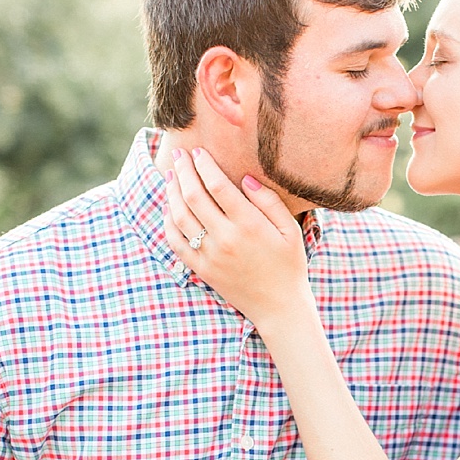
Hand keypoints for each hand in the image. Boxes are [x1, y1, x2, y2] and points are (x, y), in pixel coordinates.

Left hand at [165, 147, 309, 325]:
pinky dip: (168, 221)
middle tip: (177, 155)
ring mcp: (210, 255)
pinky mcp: (201, 268)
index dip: (205, 165)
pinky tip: (169, 208)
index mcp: (250, 226)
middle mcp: (226, 238)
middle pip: (194, 196)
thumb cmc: (289, 266)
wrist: (279, 307)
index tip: (198, 152)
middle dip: (183, 171)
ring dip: (172, 192)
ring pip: (180, 216)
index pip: (218, 186)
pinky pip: (176, 241)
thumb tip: (245, 179)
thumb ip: (269, 202)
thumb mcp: (292, 231)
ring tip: (170, 176)